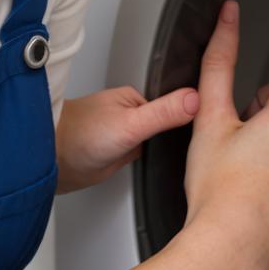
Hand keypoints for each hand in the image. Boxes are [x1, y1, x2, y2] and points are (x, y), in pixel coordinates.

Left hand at [55, 82, 199, 192]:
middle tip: (211, 147)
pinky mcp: (119, 154)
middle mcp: (132, 114)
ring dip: (171, 151)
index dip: (196, 116)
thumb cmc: (77, 135)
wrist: (49, 163)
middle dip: (185, 135)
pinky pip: (146, 157)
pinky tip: (167, 171)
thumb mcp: (129, 124)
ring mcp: (126, 135)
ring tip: (196, 159)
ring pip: (159, 143)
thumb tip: (195, 98)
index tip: (219, 123)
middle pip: (170, 124)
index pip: (176, 105)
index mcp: (135, 98)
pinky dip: (156, 163)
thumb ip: (162, 113)